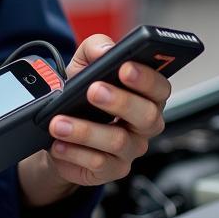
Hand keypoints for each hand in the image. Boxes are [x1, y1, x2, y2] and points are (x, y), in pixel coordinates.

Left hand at [24, 33, 171, 197]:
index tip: (125, 67)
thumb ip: (96, 48)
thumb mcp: (84, 63)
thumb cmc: (81, 93)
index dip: (146, 77)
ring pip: (117, 142)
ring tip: (59, 123)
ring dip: (85, 131)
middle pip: (146, 116)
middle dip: (120, 101)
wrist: (59, 130)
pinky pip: (99, 164)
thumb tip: (104, 50)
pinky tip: (59, 144)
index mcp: (146, 94)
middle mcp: (145, 123)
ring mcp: (131, 149)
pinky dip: (75, 152)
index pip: (159, 86)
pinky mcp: (113, 169)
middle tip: (93, 90)